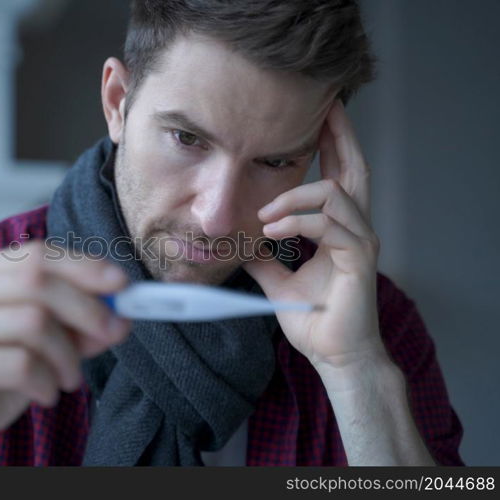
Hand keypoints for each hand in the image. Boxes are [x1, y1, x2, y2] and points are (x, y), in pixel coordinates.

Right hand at [0, 240, 130, 464]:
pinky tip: (43, 394)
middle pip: (38, 281)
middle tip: (112, 334)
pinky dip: (46, 382)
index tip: (122, 283)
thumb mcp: (37, 347)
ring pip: (34, 323)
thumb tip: (121, 316)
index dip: (84, 266)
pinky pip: (21, 364)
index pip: (35, 254)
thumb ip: (74, 326)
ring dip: (66, 356)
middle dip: (87, 308)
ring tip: (67, 379)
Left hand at [244, 99, 387, 373]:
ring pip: (337, 192)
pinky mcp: (359, 259)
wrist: (334, 354)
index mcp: (338, 229)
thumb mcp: (279, 280)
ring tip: (265, 216)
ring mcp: (360, 242)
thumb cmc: (313, 319)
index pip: (339, 175)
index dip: (332, 144)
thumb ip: (264, 257)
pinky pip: (330, 224)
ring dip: (295, 196)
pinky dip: (299, 222)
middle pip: (354, 169)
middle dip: (339, 135)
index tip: (318, 115)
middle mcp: (355, 228)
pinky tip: (273, 231)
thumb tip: (239, 241)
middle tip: (324, 107)